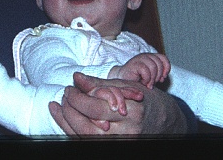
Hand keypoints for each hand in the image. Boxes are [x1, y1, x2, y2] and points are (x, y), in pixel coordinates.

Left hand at [49, 72, 186, 135]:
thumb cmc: (144, 100)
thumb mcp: (125, 86)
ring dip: (66, 121)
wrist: (163, 121)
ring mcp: (119, 143)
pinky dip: (70, 129)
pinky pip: (86, 141)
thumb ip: (99, 84)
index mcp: (131, 112)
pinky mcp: (113, 147)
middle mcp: (126, 132)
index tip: (70, 87)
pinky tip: (62, 116)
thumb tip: (76, 77)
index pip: (95, 108)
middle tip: (65, 94)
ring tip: (59, 105)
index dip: (77, 98)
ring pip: (83, 137)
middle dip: (69, 110)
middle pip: (86, 126)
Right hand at [111, 53, 170, 88]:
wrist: (123, 81)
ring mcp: (139, 59)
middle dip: (158, 76)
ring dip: (152, 78)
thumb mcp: (151, 76)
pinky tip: (143, 82)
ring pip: (153, 67)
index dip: (166, 68)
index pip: (163, 58)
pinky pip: (146, 70)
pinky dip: (146, 79)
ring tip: (148, 84)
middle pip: (159, 63)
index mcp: (151, 57)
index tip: (162, 78)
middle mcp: (145, 56)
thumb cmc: (137, 80)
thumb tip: (164, 76)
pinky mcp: (134, 64)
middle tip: (152, 83)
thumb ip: (158, 74)